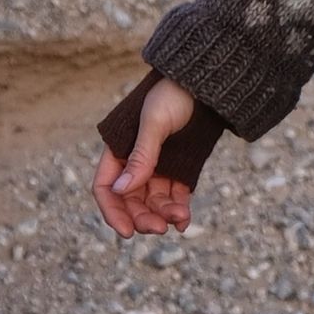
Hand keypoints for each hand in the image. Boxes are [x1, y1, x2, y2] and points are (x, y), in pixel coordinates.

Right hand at [93, 78, 196, 237]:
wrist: (207, 82)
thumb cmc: (174, 93)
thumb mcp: (155, 122)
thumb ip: (141, 155)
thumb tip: (121, 190)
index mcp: (118, 150)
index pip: (106, 188)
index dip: (113, 211)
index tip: (127, 231)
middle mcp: (135, 162)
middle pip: (131, 200)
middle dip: (143, 217)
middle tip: (159, 229)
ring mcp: (159, 166)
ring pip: (154, 200)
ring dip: (163, 214)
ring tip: (180, 220)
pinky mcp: (181, 168)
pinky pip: (176, 194)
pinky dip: (178, 208)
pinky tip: (184, 221)